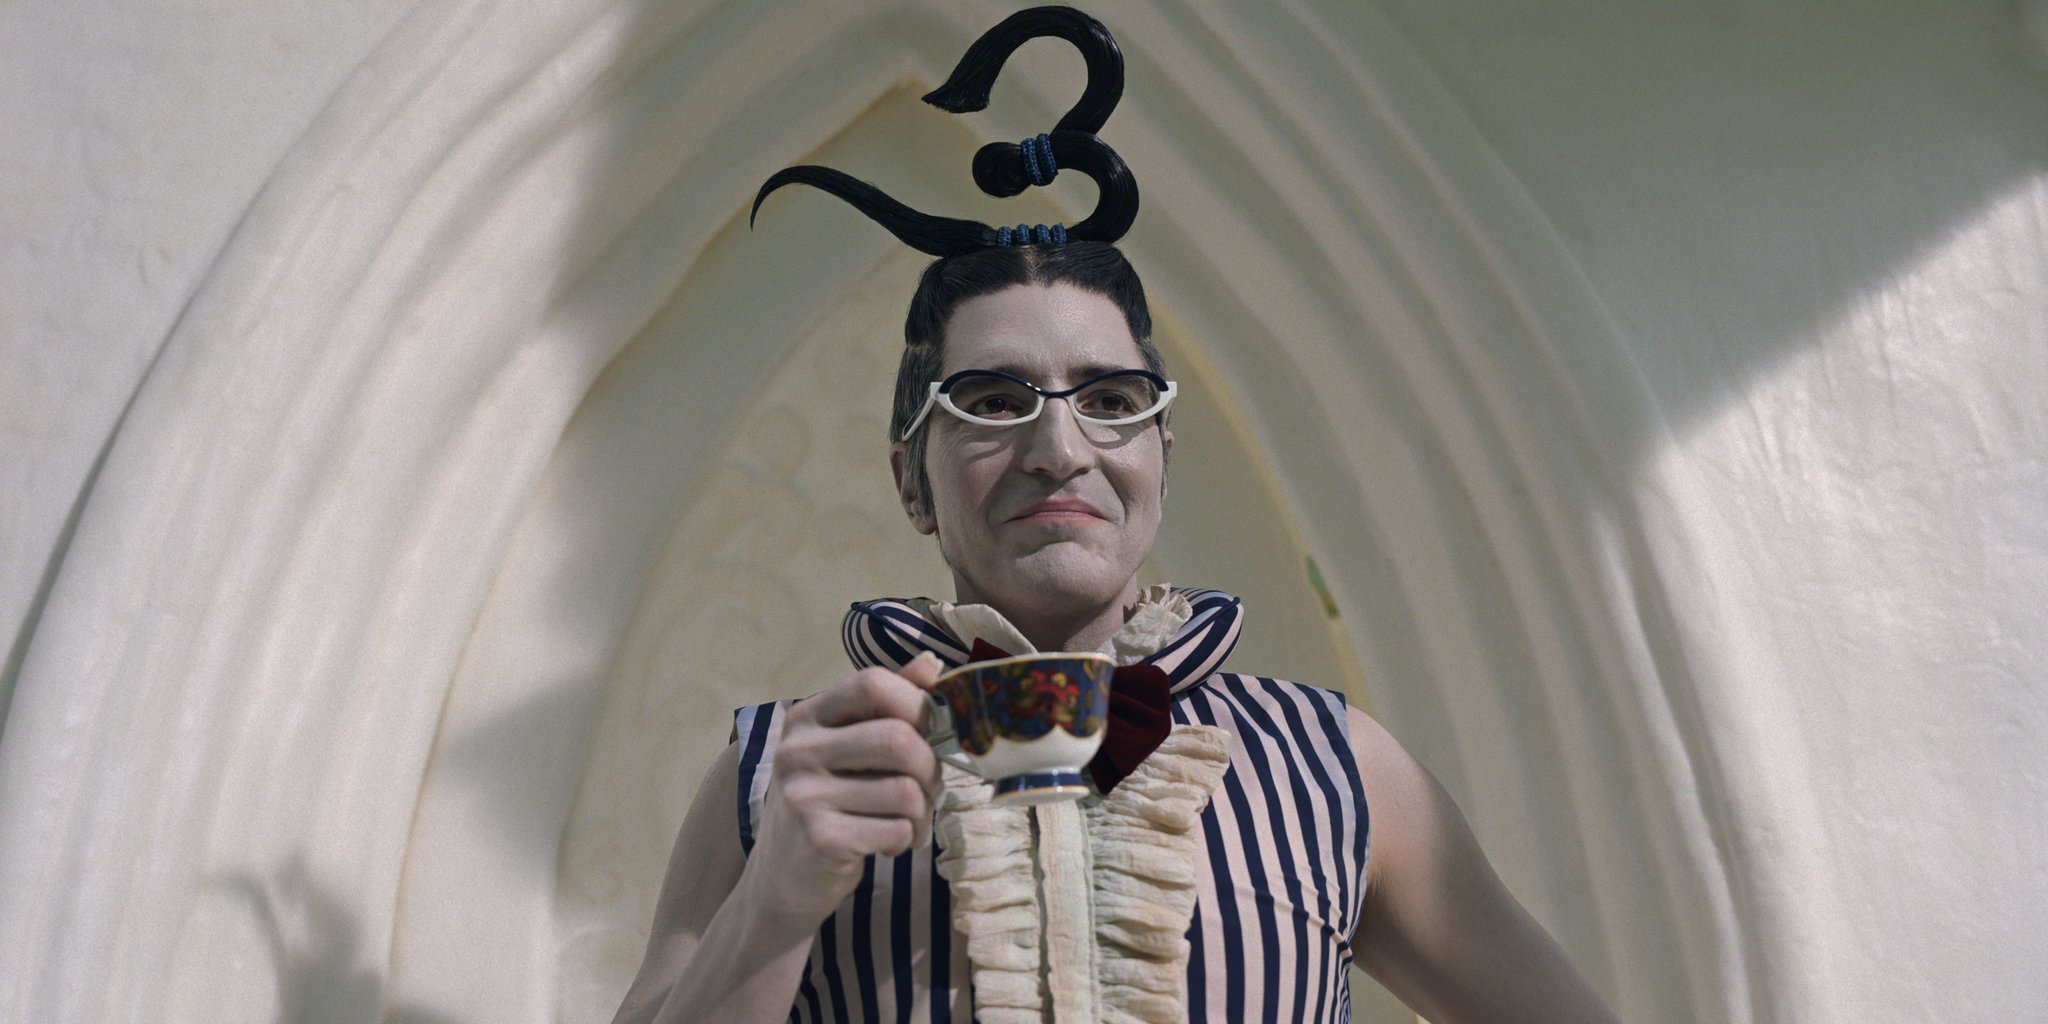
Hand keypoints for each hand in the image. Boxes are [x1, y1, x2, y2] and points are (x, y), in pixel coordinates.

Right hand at [741, 653, 945, 932]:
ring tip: (908, 822)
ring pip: (907, 790)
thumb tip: (932, 664)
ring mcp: (805, 795)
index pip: (872, 682)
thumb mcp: (845, 750)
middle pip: (899, 739)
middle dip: (931, 768)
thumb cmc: (826, 805)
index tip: (929, 732)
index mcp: (807, 717)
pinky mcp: (821, 839)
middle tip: (928, 790)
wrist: (781, 881)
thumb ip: (885, 707)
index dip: (916, 704)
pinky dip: (907, 840)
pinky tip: (888, 845)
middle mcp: (799, 750)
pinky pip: (897, 830)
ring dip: (923, 812)